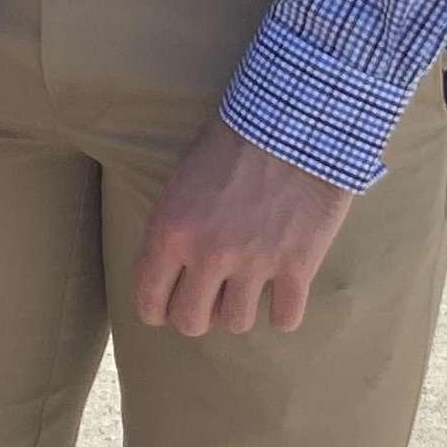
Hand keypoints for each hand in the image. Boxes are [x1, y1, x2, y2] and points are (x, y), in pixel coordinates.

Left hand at [130, 117, 355, 337]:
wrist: (294, 122)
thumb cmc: (233, 143)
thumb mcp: (181, 182)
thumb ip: (171, 231)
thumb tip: (169, 275)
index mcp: (170, 233)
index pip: (149, 303)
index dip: (159, 310)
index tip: (170, 305)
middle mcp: (208, 255)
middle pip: (191, 323)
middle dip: (199, 313)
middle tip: (212, 296)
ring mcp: (254, 264)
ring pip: (237, 324)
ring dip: (242, 309)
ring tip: (250, 286)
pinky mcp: (297, 266)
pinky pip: (285, 319)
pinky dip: (285, 311)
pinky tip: (284, 291)